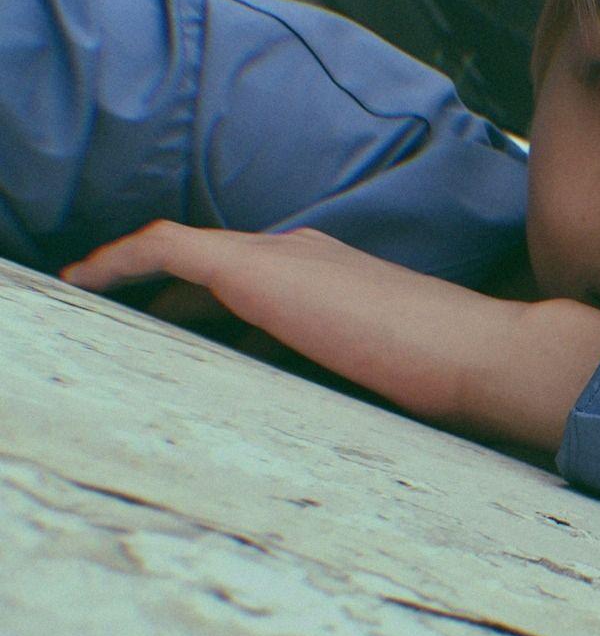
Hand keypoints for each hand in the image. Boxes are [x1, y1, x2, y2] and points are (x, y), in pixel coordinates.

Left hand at [61, 221, 599, 450]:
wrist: (477, 353)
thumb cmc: (452, 373)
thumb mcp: (386, 367)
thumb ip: (347, 360)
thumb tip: (321, 386)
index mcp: (339, 274)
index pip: (260, 281)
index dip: (214, 303)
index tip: (186, 330)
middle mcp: (307, 253)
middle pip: (219, 267)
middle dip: (172, 296)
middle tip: (127, 319)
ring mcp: (284, 255)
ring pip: (189, 258)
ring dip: (140, 281)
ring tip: (94, 297)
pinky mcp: (258, 268)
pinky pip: (167, 249)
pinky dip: (122, 259)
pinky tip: (85, 281)